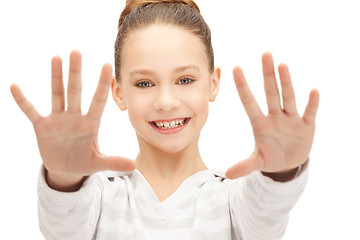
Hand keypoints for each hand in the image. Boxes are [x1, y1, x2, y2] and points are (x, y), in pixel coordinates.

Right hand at [10, 50, 134, 189]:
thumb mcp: (98, 163)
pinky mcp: (42, 127)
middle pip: (75, 91)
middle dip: (75, 73)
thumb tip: (134, 166)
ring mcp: (58, 120)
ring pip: (57, 94)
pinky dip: (23, 101)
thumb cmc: (84, 162)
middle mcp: (75, 117)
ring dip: (55, 77)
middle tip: (76, 51)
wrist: (66, 169)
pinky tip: (14, 86)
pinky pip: (31, 111)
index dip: (102, 84)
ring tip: (56, 58)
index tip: (107, 65)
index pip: (98, 100)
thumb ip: (114, 162)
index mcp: (90, 124)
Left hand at [225, 52, 318, 178]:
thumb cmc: (271, 157)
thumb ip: (244, 166)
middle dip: (267, 75)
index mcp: (260, 123)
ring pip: (288, 98)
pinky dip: (311, 104)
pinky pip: (309, 113)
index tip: (235, 68)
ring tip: (282, 66)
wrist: (289, 163)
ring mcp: (291, 119)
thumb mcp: (258, 162)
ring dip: (286, 83)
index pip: (249, 102)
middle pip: (270, 93)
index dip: (243, 87)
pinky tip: (313, 91)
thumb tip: (228, 175)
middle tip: (265, 54)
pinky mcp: (306, 126)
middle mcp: (275, 117)